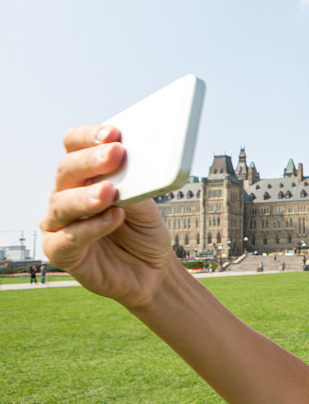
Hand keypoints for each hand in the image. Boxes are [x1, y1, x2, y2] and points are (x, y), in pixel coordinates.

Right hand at [41, 125, 173, 306]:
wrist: (152, 270)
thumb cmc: (145, 231)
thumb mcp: (149, 207)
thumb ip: (137, 188)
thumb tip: (130, 168)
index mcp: (85, 174)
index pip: (75, 145)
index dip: (89, 136)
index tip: (113, 133)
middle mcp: (67, 194)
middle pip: (67, 170)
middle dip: (91, 160)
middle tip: (116, 153)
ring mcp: (61, 223)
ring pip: (62, 203)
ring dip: (87, 195)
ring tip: (111, 191)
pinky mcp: (61, 252)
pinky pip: (68, 238)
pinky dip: (91, 228)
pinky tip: (113, 218)